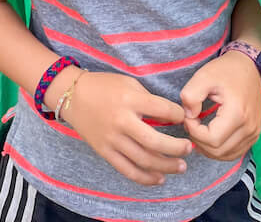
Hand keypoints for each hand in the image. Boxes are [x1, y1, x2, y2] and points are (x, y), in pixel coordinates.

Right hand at [63, 72, 190, 185]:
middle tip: (189, 149)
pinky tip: (159, 178)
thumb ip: (148, 100)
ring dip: (166, 166)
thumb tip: (169, 117)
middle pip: (155, 141)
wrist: (72, 95)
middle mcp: (122, 120)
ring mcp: (112, 139)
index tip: (183, 118)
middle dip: (177, 148)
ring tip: (181, 166)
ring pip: (144, 160)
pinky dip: (146, 178)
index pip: (163, 110)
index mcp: (129, 99)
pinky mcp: (105, 151)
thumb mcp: (128, 83)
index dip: (178, 115)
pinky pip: (128, 170)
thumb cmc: (103, 86)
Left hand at [180, 51, 260, 160]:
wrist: (249, 67)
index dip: (194, 132)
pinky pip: (234, 152)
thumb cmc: (226, 70)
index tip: (188, 116)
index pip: (212, 139)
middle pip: (218, 151)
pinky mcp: (253, 135)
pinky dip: (219, 150)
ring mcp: (253, 134)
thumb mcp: (204, 76)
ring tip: (198, 129)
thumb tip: (188, 115)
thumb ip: (191, 95)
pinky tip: (208, 137)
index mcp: (238, 114)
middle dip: (198, 140)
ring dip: (208, 148)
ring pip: (226, 155)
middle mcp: (249, 129)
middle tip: (190, 122)